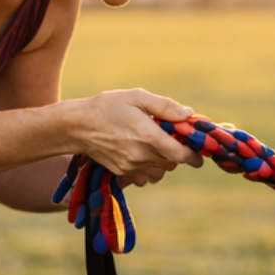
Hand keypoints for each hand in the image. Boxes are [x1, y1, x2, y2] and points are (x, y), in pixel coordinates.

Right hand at [68, 88, 200, 187]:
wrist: (76, 126)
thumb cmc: (108, 107)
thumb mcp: (137, 97)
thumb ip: (165, 107)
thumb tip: (189, 115)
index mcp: (149, 137)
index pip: (182, 155)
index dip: (194, 155)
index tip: (197, 151)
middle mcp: (142, 156)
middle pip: (173, 163)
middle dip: (177, 153)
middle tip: (170, 139)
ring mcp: (132, 167)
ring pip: (161, 171)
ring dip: (163, 162)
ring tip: (153, 145)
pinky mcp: (123, 173)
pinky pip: (146, 177)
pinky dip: (149, 169)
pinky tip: (141, 155)